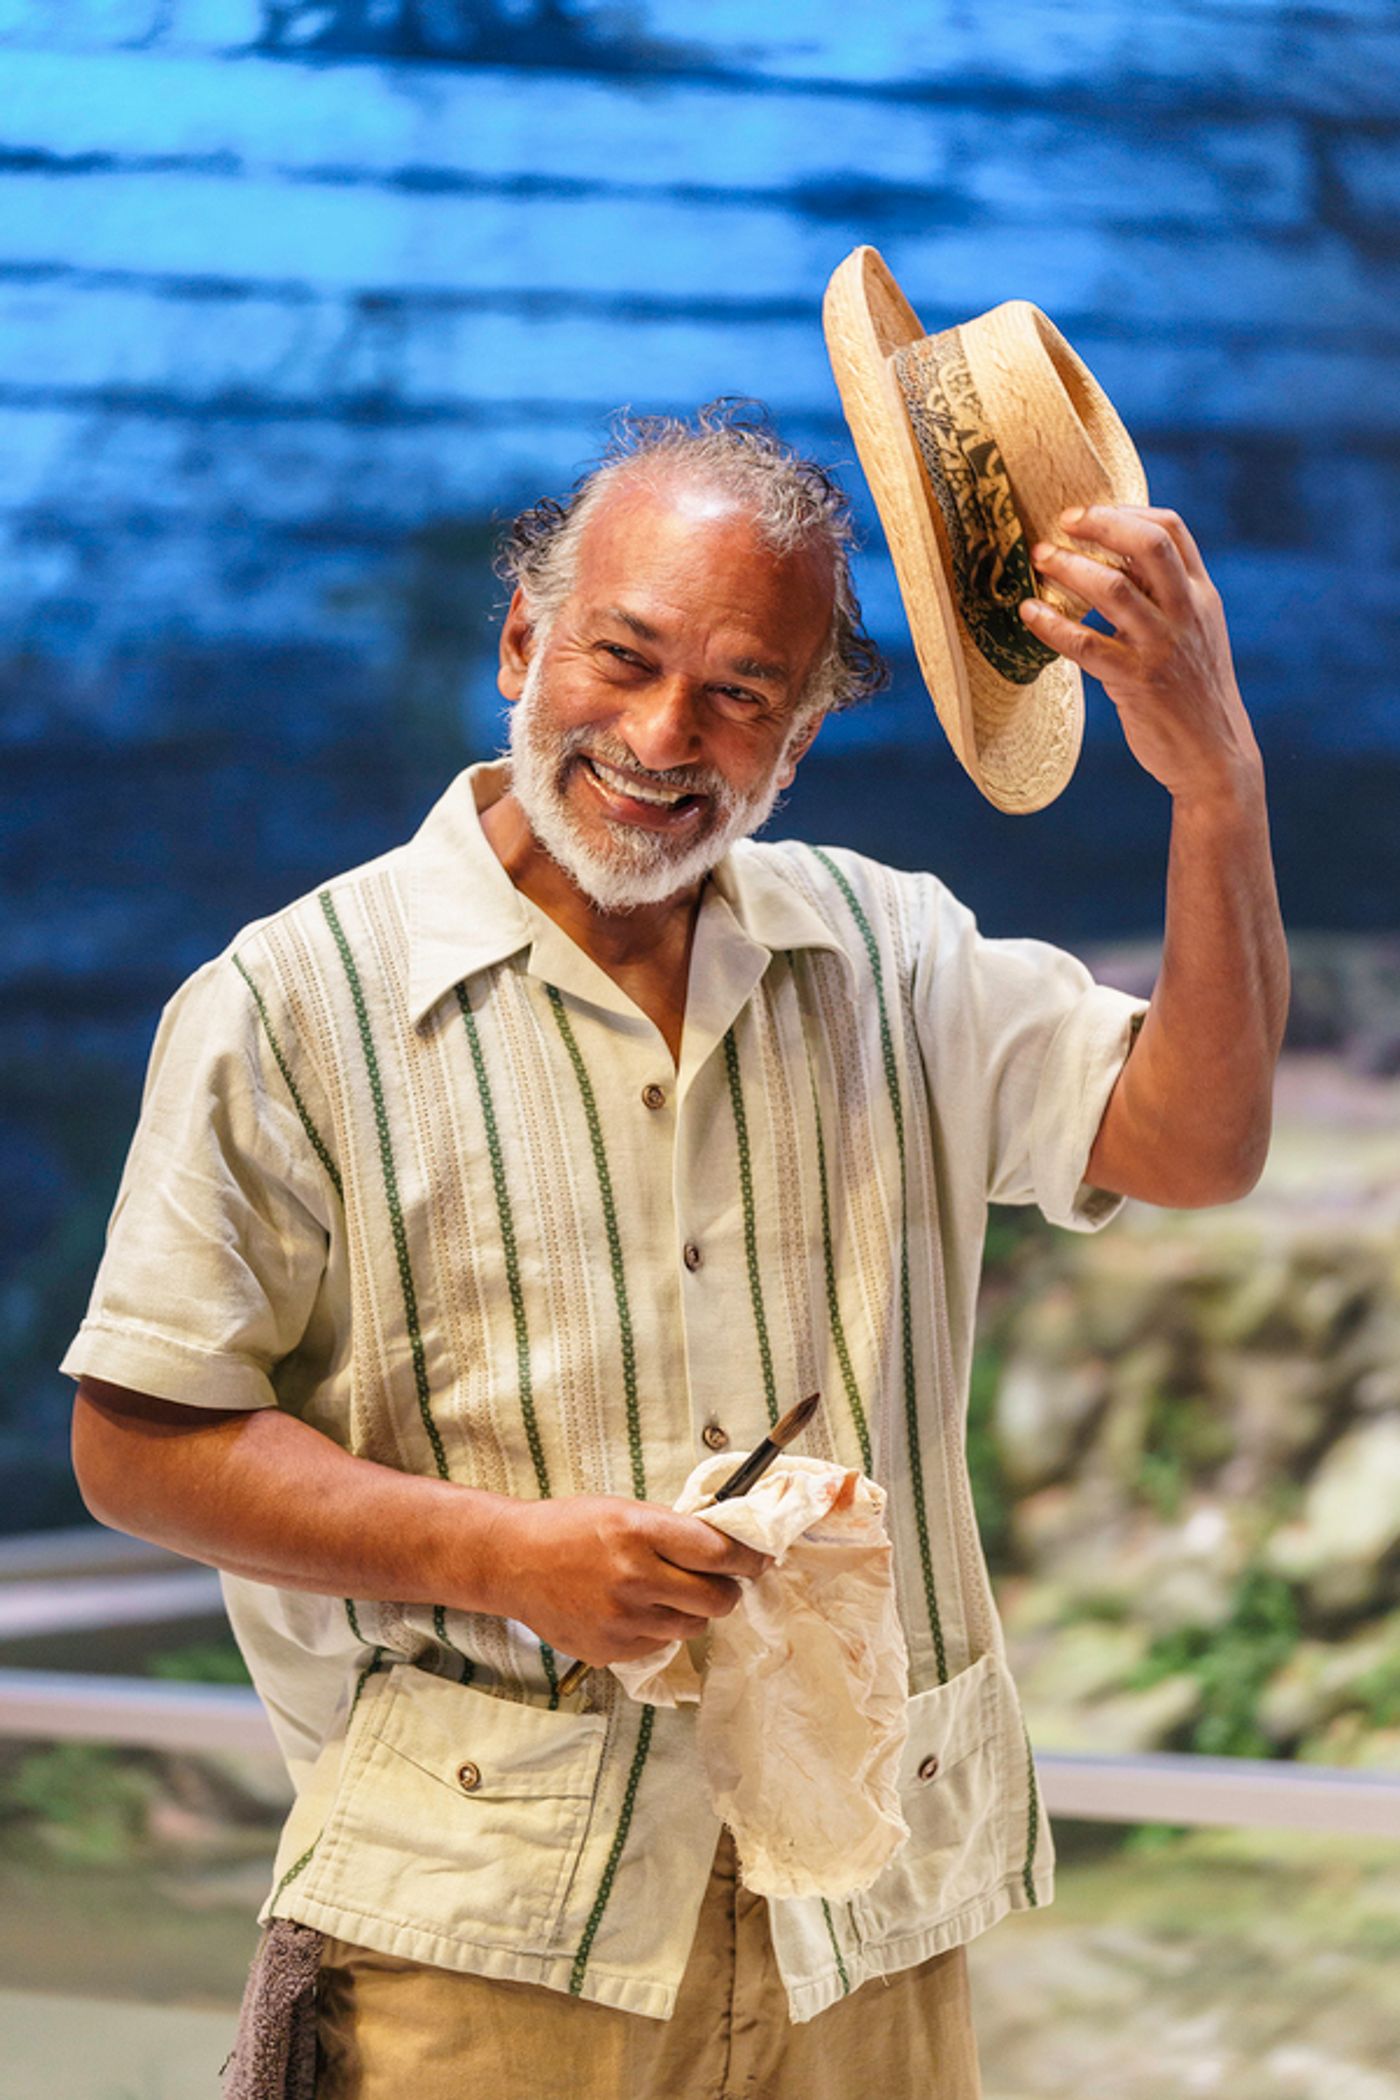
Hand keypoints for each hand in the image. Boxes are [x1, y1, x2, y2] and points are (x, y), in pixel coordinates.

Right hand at [477, 1493, 771, 1666]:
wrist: (513, 1561)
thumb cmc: (571, 1528)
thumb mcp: (624, 1510)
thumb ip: (673, 1530)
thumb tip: (728, 1547)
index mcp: (640, 1531)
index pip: (718, 1552)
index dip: (748, 1558)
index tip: (759, 1560)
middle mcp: (633, 1577)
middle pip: (717, 1598)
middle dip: (728, 1590)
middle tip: (721, 1581)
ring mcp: (621, 1619)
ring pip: (693, 1626)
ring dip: (691, 1610)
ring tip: (665, 1592)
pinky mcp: (610, 1651)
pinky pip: (660, 1644)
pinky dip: (658, 1628)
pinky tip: (634, 1609)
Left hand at [1018, 505, 1262, 804]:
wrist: (1214, 756)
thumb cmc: (1193, 691)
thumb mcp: (1192, 633)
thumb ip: (1162, 597)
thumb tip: (1113, 558)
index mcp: (1202, 595)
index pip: (1171, 530)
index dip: (1126, 510)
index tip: (1087, 513)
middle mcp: (1187, 613)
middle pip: (1147, 545)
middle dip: (1100, 524)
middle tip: (1060, 524)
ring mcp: (1162, 646)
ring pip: (1112, 588)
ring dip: (1069, 567)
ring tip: (1039, 560)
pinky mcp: (1137, 682)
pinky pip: (1085, 644)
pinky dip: (1052, 624)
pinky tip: (1029, 613)